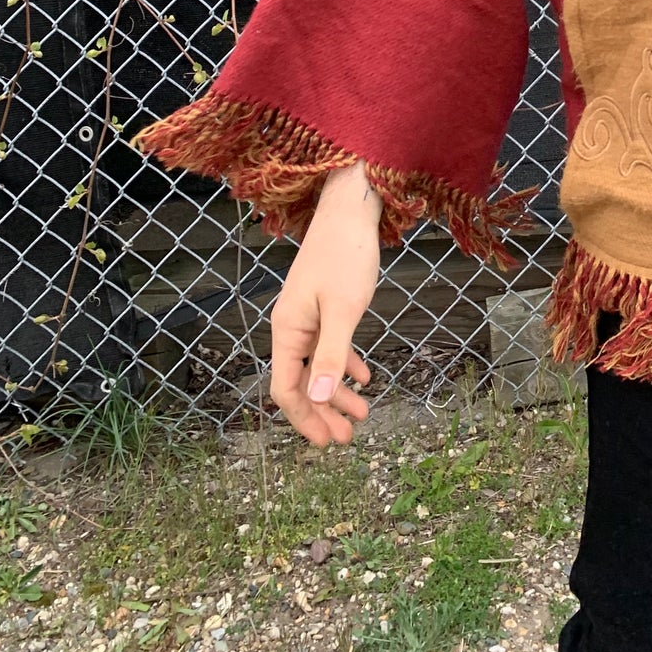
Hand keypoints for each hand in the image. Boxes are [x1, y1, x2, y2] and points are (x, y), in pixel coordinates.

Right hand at [269, 160, 380, 444]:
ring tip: (361, 413)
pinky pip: (330, 345)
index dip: (305, 418)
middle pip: (302, 382)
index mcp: (288, 330)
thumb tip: (316, 398)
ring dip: (337, 391)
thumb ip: (331, 353)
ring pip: (318, 365)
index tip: (326, 442)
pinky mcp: (325, 305)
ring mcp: (308, 315)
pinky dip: (344, 363)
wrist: (352, 209)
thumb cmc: (346, 255)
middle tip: (348, 436)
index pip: (287, 388)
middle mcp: (292, 326)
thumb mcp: (344, 309)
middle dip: (323, 411)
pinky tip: (363, 377)